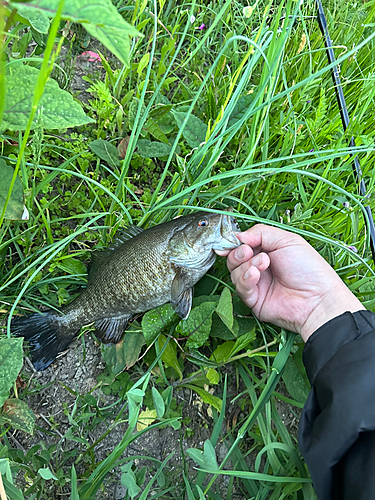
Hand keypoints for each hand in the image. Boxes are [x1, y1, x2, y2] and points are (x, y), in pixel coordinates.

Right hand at [216, 224, 364, 340]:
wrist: (317, 298)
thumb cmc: (308, 268)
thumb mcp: (286, 240)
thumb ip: (260, 233)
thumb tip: (237, 235)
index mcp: (267, 252)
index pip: (243, 245)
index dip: (236, 243)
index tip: (234, 240)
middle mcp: (260, 267)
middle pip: (234, 259)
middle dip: (238, 253)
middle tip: (248, 251)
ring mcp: (257, 284)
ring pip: (235, 272)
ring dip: (246, 265)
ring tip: (263, 263)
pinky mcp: (254, 300)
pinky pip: (240, 288)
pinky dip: (245, 279)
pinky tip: (256, 275)